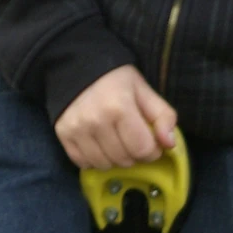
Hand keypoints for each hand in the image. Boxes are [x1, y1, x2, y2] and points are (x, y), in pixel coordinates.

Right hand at [54, 64, 176, 169]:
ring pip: (104, 165)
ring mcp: (76, 129)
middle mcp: (96, 121)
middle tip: (132, 140)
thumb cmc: (116, 80)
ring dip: (115, 159)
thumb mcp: (144, 91)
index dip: (152, 151)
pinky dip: (94, 160)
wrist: (77, 68)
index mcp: (120, 108)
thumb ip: (163, 116)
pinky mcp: (63, 135)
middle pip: (124, 159)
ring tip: (116, 143)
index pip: (142, 149)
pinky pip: (83, 163)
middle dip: (134, 155)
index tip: (150, 142)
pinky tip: (99, 146)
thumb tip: (169, 144)